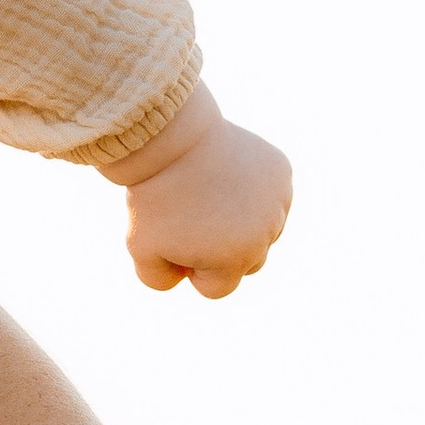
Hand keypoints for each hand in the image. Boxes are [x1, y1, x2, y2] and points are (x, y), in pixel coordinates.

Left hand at [103, 87, 291, 298]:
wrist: (169, 136)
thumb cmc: (154, 195)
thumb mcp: (142, 247)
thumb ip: (159, 280)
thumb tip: (185, 280)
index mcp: (235, 260)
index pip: (217, 288)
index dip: (191, 268)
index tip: (175, 238)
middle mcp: (266, 234)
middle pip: (247, 262)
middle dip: (221, 248)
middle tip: (192, 216)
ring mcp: (279, 201)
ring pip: (263, 229)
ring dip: (242, 220)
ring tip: (208, 193)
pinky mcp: (282, 172)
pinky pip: (271, 196)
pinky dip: (253, 190)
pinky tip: (226, 173)